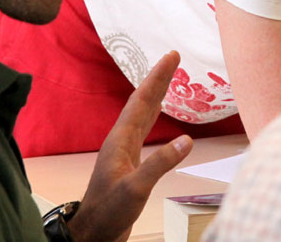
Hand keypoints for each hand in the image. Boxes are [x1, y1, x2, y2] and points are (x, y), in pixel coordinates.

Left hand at [67, 51, 192, 241]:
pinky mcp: (129, 162)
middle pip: (143, 101)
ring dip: (156, 94)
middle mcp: (122, 139)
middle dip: (158, 79)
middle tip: (173, 58)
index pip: (143, 100)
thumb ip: (161, 163)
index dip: (158, 77)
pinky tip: (157, 113)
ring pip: (143, 113)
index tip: (171, 56)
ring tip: (167, 78)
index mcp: (121, 139)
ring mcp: (124, 150)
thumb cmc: (109, 211)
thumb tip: (187, 140)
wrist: (94, 232)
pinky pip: (144, 129)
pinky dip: (153, 115)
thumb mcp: (136, 187)